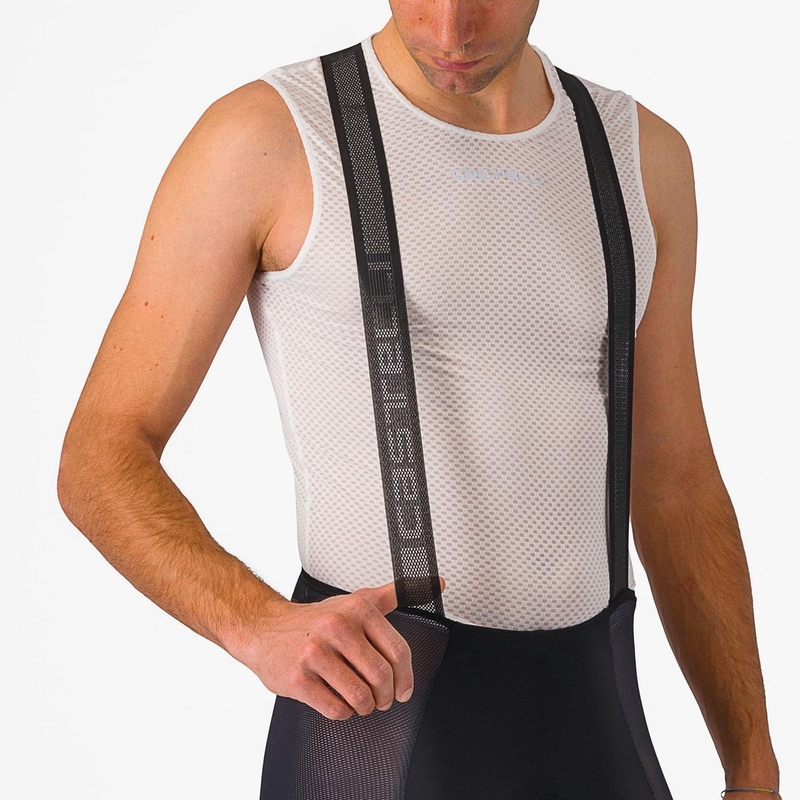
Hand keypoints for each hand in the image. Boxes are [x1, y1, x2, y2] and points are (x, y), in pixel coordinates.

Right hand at [237, 575, 445, 719]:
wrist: (265, 629)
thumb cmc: (316, 620)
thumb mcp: (359, 601)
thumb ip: (398, 593)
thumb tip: (437, 583)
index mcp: (357, 609)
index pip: (398, 651)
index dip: (406, 678)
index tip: (403, 689)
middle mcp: (337, 627)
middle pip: (381, 677)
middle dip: (385, 696)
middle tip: (381, 699)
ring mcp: (316, 653)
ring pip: (360, 697)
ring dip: (365, 707)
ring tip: (360, 701)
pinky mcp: (298, 678)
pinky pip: (336, 709)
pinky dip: (343, 712)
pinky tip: (337, 700)